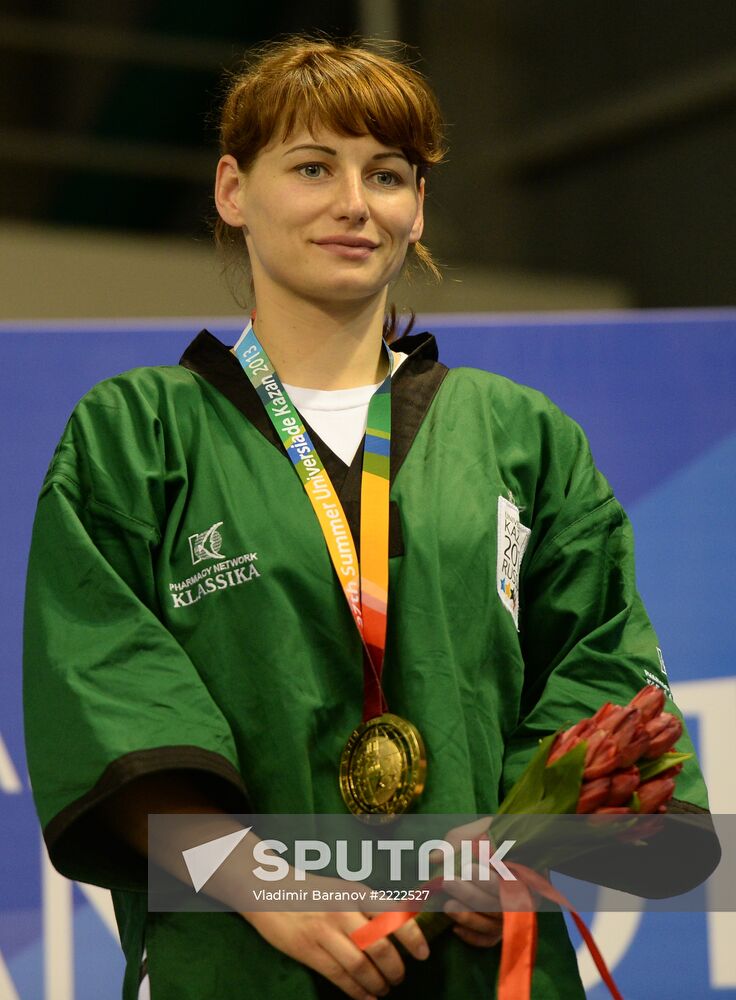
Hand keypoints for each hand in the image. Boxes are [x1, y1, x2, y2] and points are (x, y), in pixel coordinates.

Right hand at [243, 893, 428, 999]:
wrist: (269, 890)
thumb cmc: (314, 892)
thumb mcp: (344, 890)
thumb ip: (369, 907)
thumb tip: (403, 925)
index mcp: (356, 892)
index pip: (392, 914)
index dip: (412, 937)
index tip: (424, 955)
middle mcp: (343, 909)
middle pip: (379, 945)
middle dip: (395, 968)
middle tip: (400, 978)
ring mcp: (325, 931)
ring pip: (360, 965)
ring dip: (378, 983)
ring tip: (385, 990)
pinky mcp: (308, 950)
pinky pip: (339, 976)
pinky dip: (357, 992)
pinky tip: (366, 998)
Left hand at [432, 817, 503, 948]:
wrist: (488, 849)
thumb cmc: (478, 840)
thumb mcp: (468, 835)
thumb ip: (454, 844)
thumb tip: (434, 858)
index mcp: (516, 870)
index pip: (507, 879)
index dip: (487, 878)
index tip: (467, 868)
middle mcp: (518, 895)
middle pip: (497, 903)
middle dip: (471, 895)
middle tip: (448, 882)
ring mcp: (509, 915)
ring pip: (494, 924)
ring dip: (470, 917)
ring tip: (447, 905)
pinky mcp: (499, 928)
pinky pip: (490, 940)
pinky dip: (474, 937)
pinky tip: (455, 928)